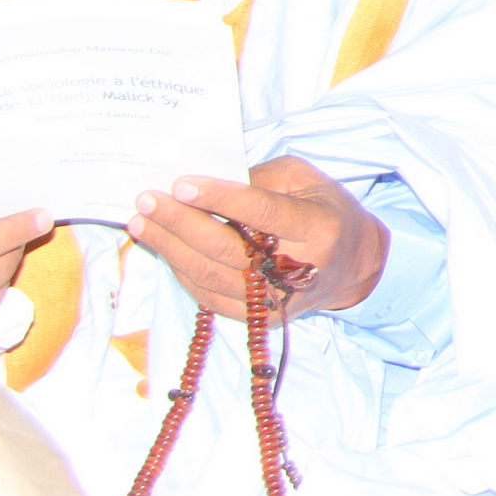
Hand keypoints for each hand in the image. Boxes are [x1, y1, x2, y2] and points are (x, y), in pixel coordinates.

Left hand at [124, 156, 390, 321]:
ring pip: (210, 275)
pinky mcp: (260, 317)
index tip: (180, 184)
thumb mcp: (306, 179)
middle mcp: (297, 269)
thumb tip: (206, 181)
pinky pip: (209, 296)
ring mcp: (276, 299)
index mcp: (317, 228)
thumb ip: (260, 177)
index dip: (219, 198)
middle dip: (180, 222)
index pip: (261, 212)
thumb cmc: (326, 212)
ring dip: (170, 247)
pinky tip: (165, 247)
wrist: (353, 266)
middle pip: (226, 248)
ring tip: (142, 222)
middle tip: (147, 199)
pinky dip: (181, 271)